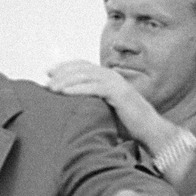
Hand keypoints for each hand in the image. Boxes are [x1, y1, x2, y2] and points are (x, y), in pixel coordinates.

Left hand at [47, 60, 167, 147]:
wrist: (149, 130)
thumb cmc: (126, 123)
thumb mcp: (103, 110)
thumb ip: (90, 104)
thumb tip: (68, 108)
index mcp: (107, 77)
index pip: (82, 66)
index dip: (64, 67)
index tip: (48, 73)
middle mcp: (111, 76)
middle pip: (81, 68)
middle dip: (61, 74)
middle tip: (47, 83)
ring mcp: (116, 82)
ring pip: (85, 76)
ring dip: (66, 81)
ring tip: (52, 89)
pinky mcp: (119, 92)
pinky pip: (95, 87)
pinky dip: (78, 89)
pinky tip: (65, 93)